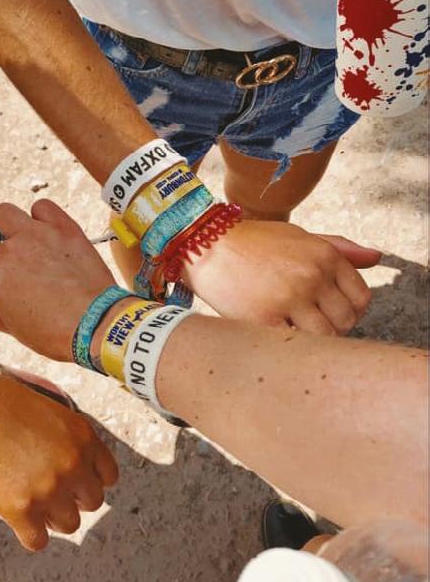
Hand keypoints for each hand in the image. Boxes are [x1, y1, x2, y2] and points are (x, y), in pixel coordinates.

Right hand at [0, 200, 113, 360]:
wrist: (97, 324)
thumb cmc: (56, 333)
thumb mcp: (13, 331)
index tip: (12, 296)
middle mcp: (6, 251)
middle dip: (9, 263)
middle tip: (29, 277)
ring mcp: (34, 235)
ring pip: (6, 215)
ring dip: (12, 228)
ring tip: (30, 246)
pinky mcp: (61, 226)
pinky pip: (42, 207)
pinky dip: (43, 216)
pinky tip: (50, 233)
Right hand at [0, 373, 117, 550]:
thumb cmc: (3, 403)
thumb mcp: (51, 411)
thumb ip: (69, 439)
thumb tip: (74, 465)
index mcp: (83, 437)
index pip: (108, 476)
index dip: (91, 479)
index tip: (78, 481)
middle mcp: (73, 464)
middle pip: (92, 502)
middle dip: (74, 498)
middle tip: (52, 490)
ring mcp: (49, 489)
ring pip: (69, 524)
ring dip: (53, 516)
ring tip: (34, 502)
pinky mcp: (21, 509)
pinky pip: (38, 541)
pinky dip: (30, 533)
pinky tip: (21, 519)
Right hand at [182, 220, 380, 333]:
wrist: (204, 246)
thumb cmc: (253, 242)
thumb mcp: (298, 236)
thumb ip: (339, 248)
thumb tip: (376, 258)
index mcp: (324, 255)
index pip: (361, 298)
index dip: (350, 311)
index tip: (330, 312)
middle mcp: (311, 275)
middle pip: (346, 321)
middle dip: (332, 326)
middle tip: (308, 322)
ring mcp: (288, 297)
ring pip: (325, 337)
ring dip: (312, 338)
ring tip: (292, 328)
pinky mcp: (264, 318)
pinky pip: (294, 345)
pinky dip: (289, 344)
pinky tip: (274, 332)